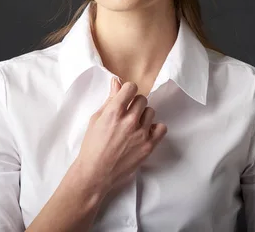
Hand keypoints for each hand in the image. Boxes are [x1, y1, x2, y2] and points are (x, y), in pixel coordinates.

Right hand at [74, 77, 167, 194]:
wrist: (95, 173)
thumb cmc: (92, 146)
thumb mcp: (96, 119)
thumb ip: (110, 100)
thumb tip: (117, 82)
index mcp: (114, 112)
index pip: (131, 88)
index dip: (128, 91)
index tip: (126, 97)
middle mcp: (129, 121)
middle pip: (142, 99)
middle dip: (134, 104)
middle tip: (127, 114)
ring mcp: (140, 134)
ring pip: (151, 112)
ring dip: (143, 116)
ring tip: (134, 126)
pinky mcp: (148, 146)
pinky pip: (161, 128)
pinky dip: (155, 128)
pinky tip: (145, 132)